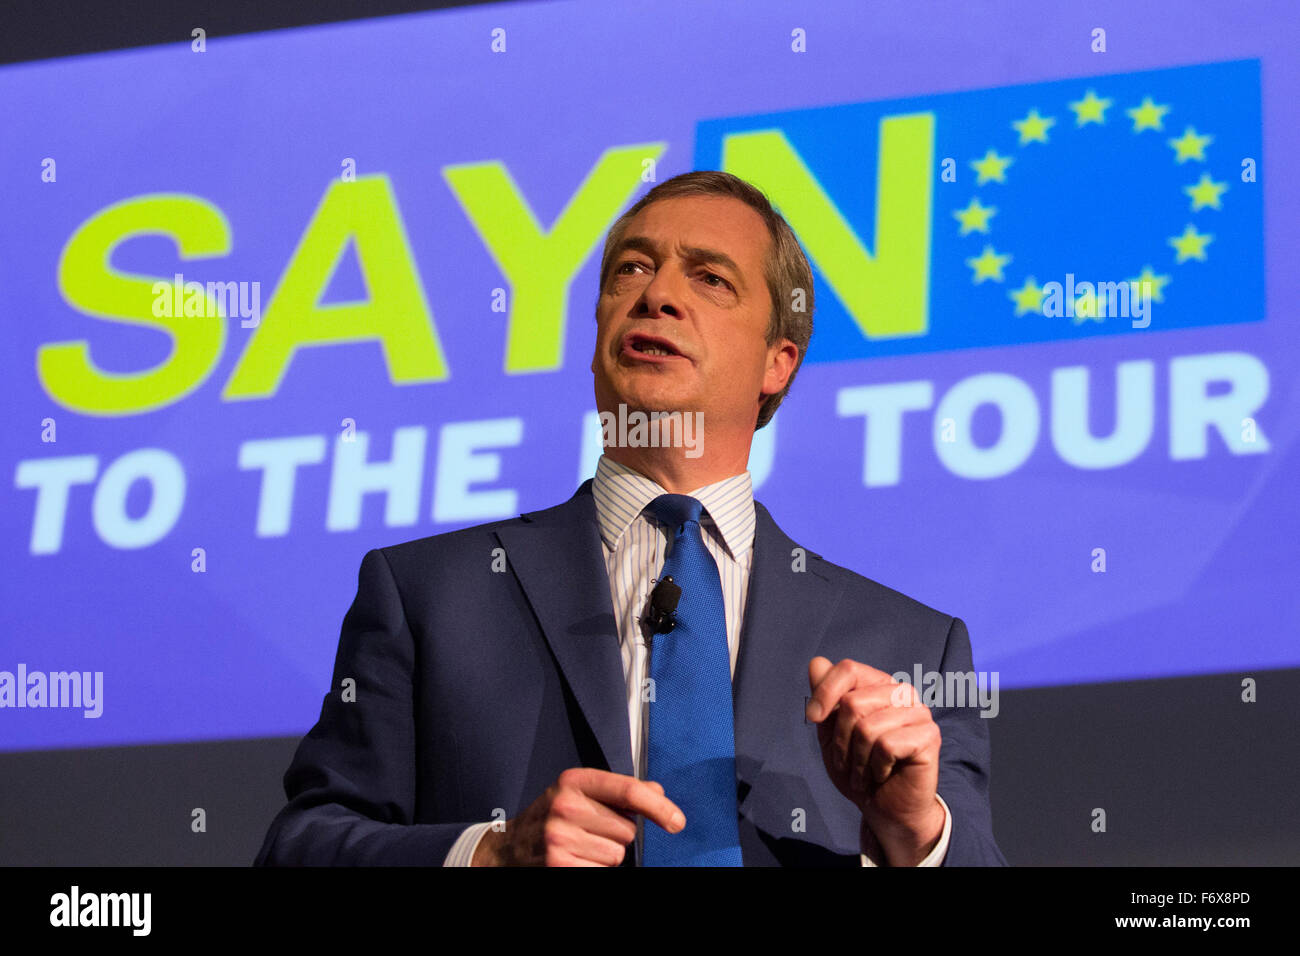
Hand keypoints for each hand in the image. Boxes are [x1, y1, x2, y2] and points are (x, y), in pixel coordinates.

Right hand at [471, 768, 684, 865]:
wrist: (508, 849)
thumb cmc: (550, 818)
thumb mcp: (579, 793)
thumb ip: (619, 791)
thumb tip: (657, 792)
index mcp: (573, 781)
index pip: (627, 791)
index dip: (658, 807)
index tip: (677, 822)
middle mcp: (565, 806)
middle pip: (627, 828)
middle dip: (616, 834)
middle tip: (588, 832)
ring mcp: (560, 838)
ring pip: (617, 854)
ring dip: (605, 855)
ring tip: (579, 847)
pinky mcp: (559, 866)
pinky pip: (603, 872)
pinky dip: (595, 870)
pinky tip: (574, 861)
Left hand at [806, 656, 944, 865]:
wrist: (885, 809)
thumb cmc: (860, 768)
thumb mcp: (831, 732)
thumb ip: (825, 697)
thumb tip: (816, 661)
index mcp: (879, 685)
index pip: (848, 669)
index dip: (824, 693)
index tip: (812, 718)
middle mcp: (902, 692)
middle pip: (853, 702)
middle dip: (841, 740)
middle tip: (850, 761)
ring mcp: (919, 712)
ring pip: (867, 727)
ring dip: (857, 760)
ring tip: (865, 772)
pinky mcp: (929, 736)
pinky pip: (886, 745)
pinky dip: (876, 767)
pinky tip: (883, 774)